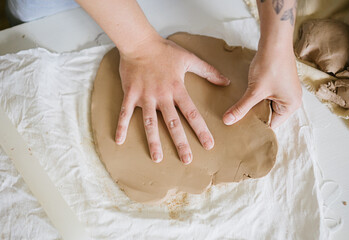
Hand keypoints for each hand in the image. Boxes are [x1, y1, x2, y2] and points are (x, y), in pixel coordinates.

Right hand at [115, 35, 229, 163]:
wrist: (140, 43)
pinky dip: (121, 127)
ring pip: (149, 123)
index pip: (192, 114)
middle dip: (180, 142)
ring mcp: (145, 97)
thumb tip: (226, 81)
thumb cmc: (165, 51)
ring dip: (153, 141)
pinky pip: (124, 113)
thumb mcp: (189, 59)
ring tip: (157, 158)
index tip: (208, 145)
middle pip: (172, 123)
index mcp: (177, 89)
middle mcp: (162, 96)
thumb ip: (208, 71)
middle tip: (186, 159)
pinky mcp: (130, 95)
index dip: (201, 130)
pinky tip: (119, 141)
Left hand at [222, 45, 301, 127]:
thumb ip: (241, 107)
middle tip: (236, 122)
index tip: (240, 130)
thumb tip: (228, 121)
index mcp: (291, 106)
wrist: (274, 41)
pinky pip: (265, 96)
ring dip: (253, 106)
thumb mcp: (255, 90)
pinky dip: (255, 97)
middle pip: (269, 115)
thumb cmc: (270, 65)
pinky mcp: (278, 83)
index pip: (271, 124)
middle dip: (253, 117)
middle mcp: (291, 100)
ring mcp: (285, 91)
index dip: (256, 127)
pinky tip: (244, 98)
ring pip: (265, 105)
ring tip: (238, 110)